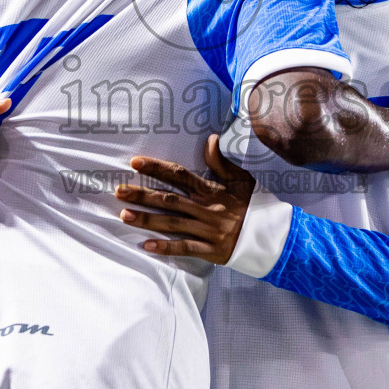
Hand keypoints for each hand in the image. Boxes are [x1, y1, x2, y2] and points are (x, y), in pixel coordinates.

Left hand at [116, 135, 254, 263]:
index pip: (179, 175)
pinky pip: (185, 248)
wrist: (270, 235)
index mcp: (211, 190)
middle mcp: (205, 209)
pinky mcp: (210, 250)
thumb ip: (221, 161)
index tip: (135, 162)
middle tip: (118, 191)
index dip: (157, 168)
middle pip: (169, 200)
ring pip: (172, 224)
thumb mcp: (241, 179)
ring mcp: (207, 230)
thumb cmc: (253, 204)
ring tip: (124, 215)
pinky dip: (166, 248)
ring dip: (147, 219)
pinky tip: (146, 245)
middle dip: (142, 195)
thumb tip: (209, 139)